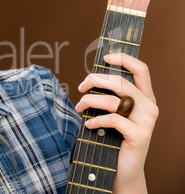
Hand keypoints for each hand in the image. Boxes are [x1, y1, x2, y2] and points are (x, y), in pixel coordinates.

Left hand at [75, 53, 157, 193]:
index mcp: (145, 97)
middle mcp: (149, 106)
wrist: (123, 171)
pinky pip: (113, 119)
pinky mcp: (140, 134)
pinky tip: (87, 125)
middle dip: (95, 81)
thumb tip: (90, 79)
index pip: (141, 70)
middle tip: (81, 87)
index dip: (124, 59)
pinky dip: (96, 120)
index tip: (106, 58)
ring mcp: (147, 120)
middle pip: (120, 82)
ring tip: (79, 107)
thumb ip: (110, 97)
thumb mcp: (113, 113)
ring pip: (113, 100)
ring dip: (90, 101)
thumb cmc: (113, 139)